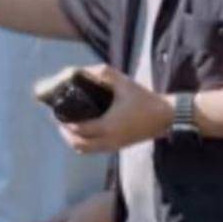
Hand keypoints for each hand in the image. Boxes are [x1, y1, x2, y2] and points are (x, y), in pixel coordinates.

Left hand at [58, 65, 173, 152]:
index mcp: (107, 125)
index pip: (78, 129)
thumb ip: (104, 74)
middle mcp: (108, 140)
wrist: (165, 117)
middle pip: (78, 144)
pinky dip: (85, 144)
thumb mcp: (124, 83)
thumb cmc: (144, 99)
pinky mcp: (119, 147)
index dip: (64, 123)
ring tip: (69, 127)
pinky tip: (84, 131)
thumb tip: (84, 71)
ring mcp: (113, 146)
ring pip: (86, 150)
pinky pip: (95, 150)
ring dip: (74, 140)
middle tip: (60, 121)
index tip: (57, 113)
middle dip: (66, 134)